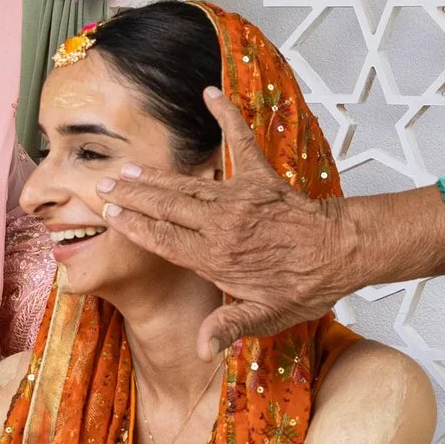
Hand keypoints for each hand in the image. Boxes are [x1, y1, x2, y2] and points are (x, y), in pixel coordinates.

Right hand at [97, 89, 353, 358]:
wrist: (341, 253)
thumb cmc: (304, 288)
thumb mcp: (265, 317)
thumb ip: (228, 328)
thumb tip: (201, 350)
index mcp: (215, 258)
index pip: (163, 239)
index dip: (133, 225)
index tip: (110, 211)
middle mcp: (221, 224)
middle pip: (166, 207)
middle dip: (132, 196)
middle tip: (102, 185)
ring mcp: (240, 199)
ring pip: (187, 184)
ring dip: (156, 176)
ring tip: (128, 168)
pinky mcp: (261, 179)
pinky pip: (240, 142)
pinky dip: (227, 116)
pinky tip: (210, 93)